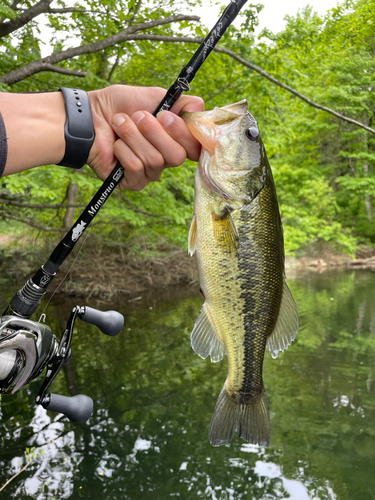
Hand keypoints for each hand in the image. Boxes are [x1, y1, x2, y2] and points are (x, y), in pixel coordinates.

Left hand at [88, 85, 203, 189]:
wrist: (90, 116)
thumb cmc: (120, 106)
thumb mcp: (154, 96)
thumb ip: (182, 102)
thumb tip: (202, 108)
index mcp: (175, 140)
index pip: (195, 148)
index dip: (185, 134)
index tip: (167, 117)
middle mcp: (166, 159)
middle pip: (177, 156)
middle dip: (155, 132)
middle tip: (138, 116)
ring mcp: (150, 172)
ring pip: (155, 160)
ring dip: (133, 136)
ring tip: (119, 124)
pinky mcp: (132, 182)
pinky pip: (137, 168)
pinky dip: (123, 150)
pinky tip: (114, 144)